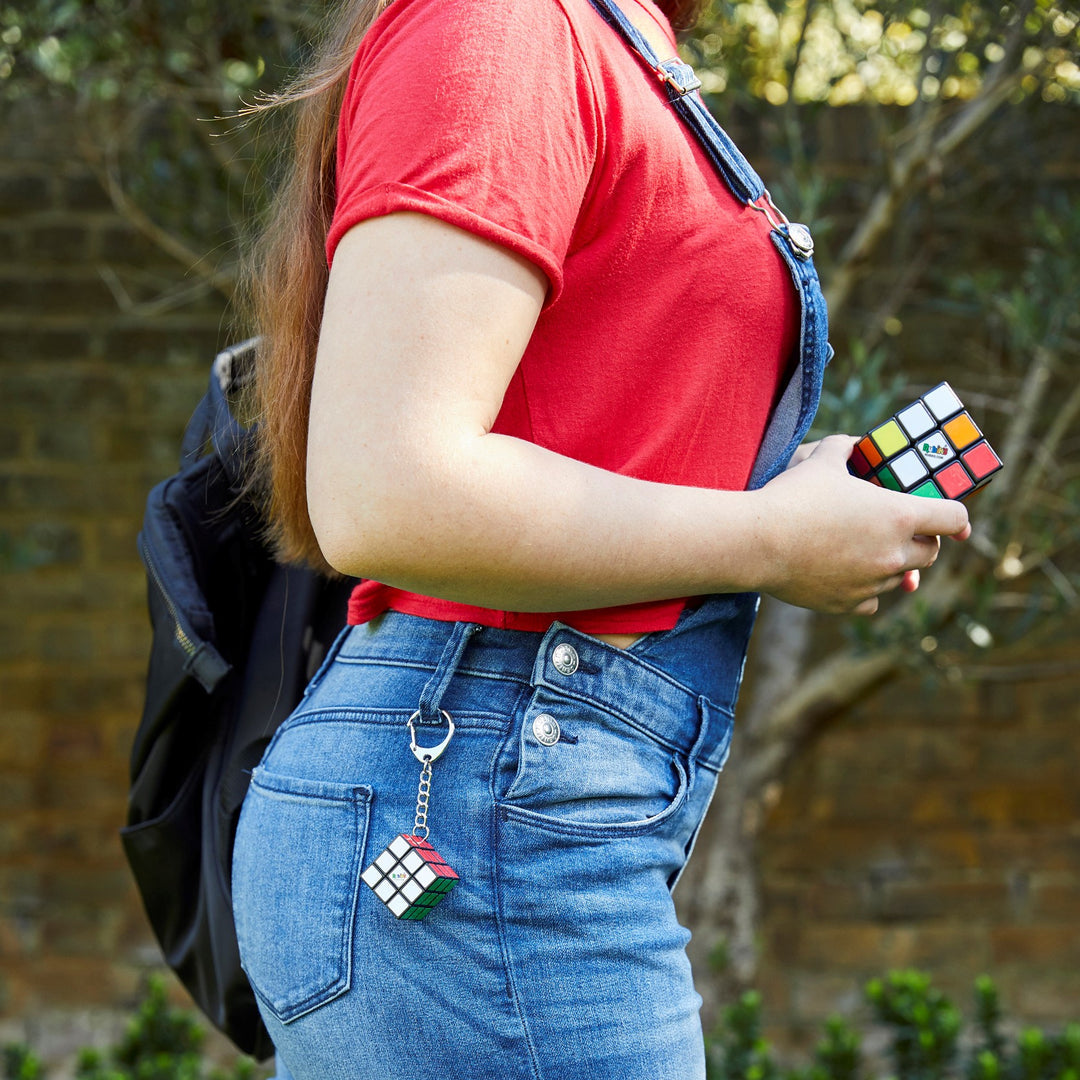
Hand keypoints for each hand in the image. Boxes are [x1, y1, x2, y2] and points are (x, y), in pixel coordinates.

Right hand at [757, 435, 969, 614]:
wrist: (756, 542)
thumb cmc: (792, 498)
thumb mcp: (821, 461)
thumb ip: (844, 448)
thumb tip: (853, 444)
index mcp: (898, 515)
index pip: (953, 517)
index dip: (958, 517)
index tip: (958, 524)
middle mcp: (893, 553)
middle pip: (930, 554)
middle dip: (922, 542)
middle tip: (903, 533)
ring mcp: (872, 583)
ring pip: (899, 578)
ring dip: (890, 565)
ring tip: (864, 550)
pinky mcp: (847, 603)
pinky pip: (871, 602)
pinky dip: (865, 591)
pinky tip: (849, 577)